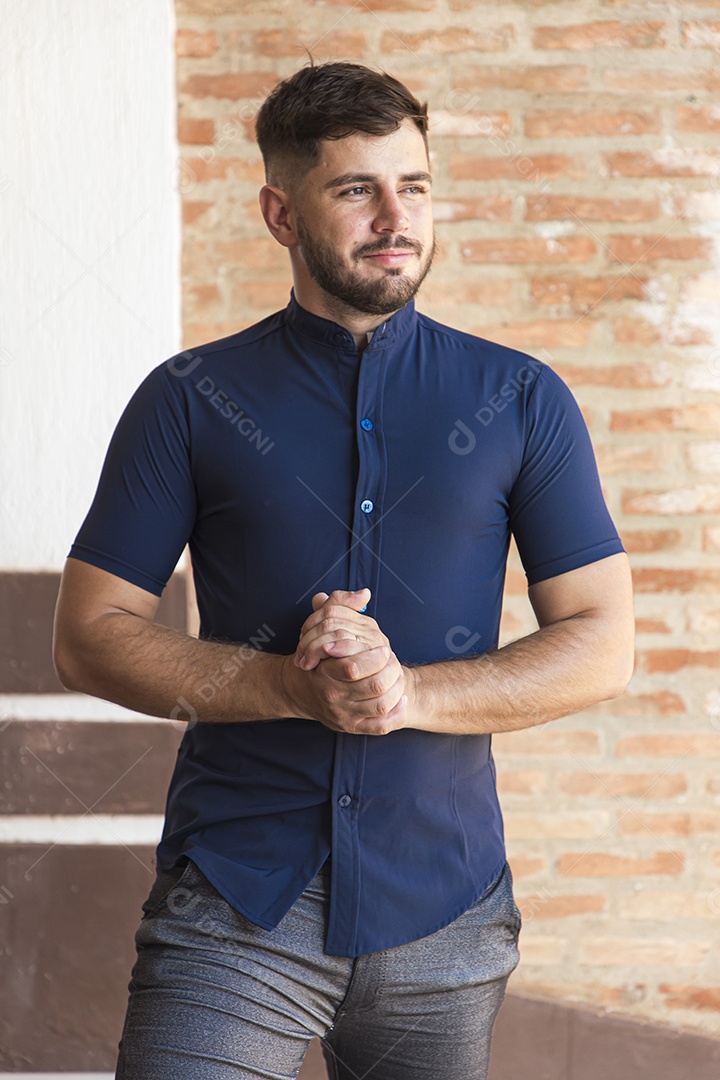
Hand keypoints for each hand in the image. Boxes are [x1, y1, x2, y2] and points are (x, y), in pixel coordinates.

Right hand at [281, 589, 407, 735]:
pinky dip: (395, 713)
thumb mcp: (320, 626)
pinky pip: (380, 725)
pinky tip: (400, 699)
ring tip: (399, 675)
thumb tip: (364, 593)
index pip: (354, 668)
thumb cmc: (314, 656)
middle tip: (395, 660)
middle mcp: (333, 696)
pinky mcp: (353, 727)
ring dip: (397, 688)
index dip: (376, 657)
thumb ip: (339, 605)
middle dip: (391, 671)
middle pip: (373, 686)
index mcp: (325, 672)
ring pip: (381, 705)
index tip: (385, 648)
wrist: (297, 689)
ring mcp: (343, 714)